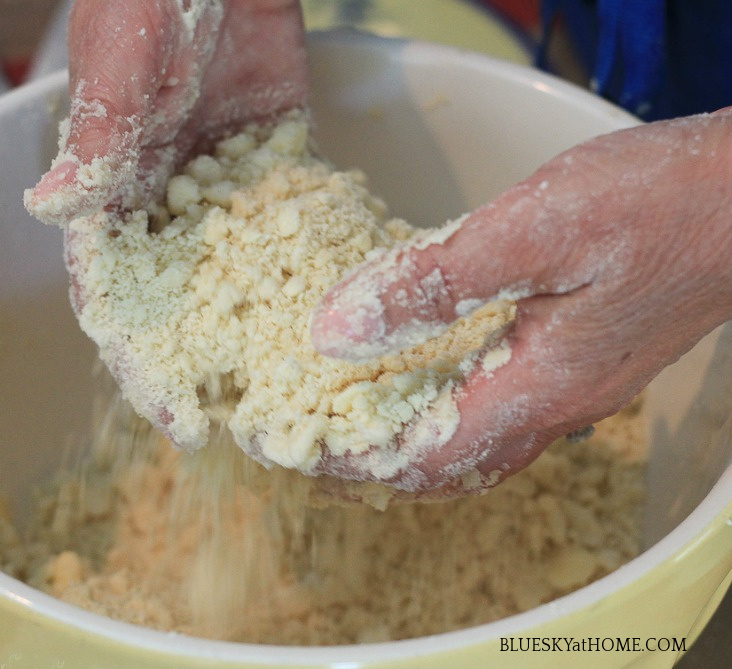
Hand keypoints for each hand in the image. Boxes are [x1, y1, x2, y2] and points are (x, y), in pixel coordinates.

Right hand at [26, 0, 307, 450]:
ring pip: (242, 276)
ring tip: (300, 390)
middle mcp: (170, 200)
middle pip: (184, 303)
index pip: (121, 295)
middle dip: (209, 367)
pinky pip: (296, 224)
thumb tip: (58, 210)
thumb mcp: (125, 55)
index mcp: (117, 189)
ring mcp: (228, 185)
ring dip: (265, 332)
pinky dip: (315, 266)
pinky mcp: (278, 159)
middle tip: (249, 426)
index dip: (144, 362)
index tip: (178, 418)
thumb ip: (102, 132)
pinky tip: (346, 310)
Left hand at [311, 76, 731, 495]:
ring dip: (418, 439)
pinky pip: (509, 405)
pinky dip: (456, 403)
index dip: (351, 459)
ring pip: (483, 440)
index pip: (422, 456)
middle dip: (379, 464)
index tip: (291, 447)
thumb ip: (434, 283)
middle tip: (317, 442)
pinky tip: (439, 369)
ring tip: (361, 418)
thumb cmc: (663, 204)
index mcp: (538, 388)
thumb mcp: (534, 230)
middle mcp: (560, 403)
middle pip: (453, 465)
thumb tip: (338, 330)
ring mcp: (582, 383)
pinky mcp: (593, 352)